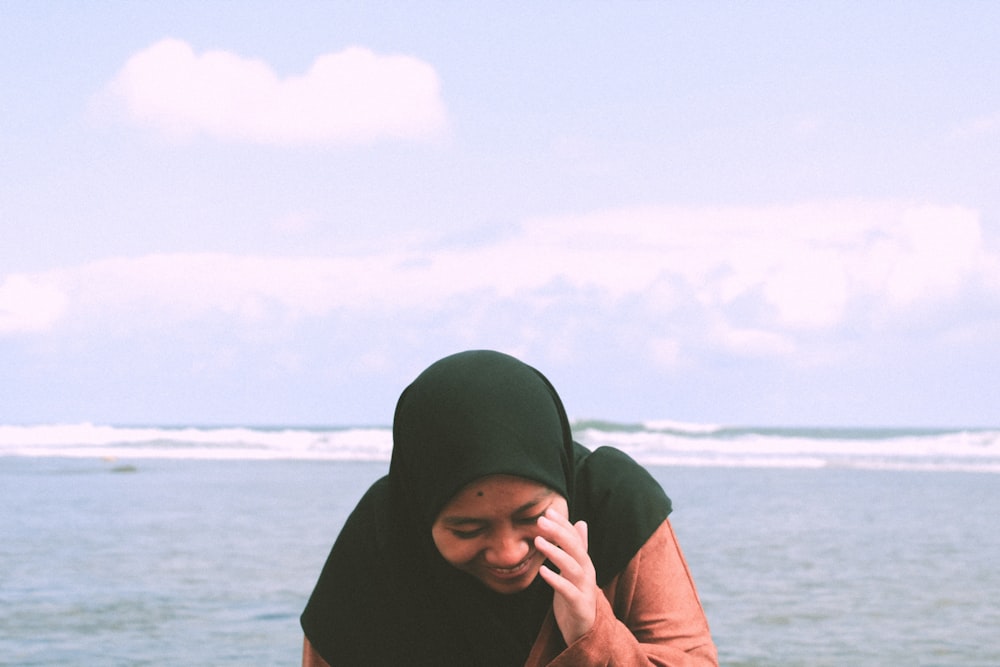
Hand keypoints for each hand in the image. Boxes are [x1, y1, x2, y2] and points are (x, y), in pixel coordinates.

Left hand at [535, 508, 597, 644]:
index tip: (547, 511)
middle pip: (575, 549)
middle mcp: (587, 573)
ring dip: (556, 553)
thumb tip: (581, 522)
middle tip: (541, 520)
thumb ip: (578, 548)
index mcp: (584, 563)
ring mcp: (585, 589)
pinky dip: (556, 580)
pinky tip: (542, 572)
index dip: (562, 524)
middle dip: (559, 533)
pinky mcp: (580, 606)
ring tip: (538, 541)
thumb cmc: (577, 597)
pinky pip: (568, 591)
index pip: (575, 538)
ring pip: (573, 567)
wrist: (587, 632)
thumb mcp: (576, 570)